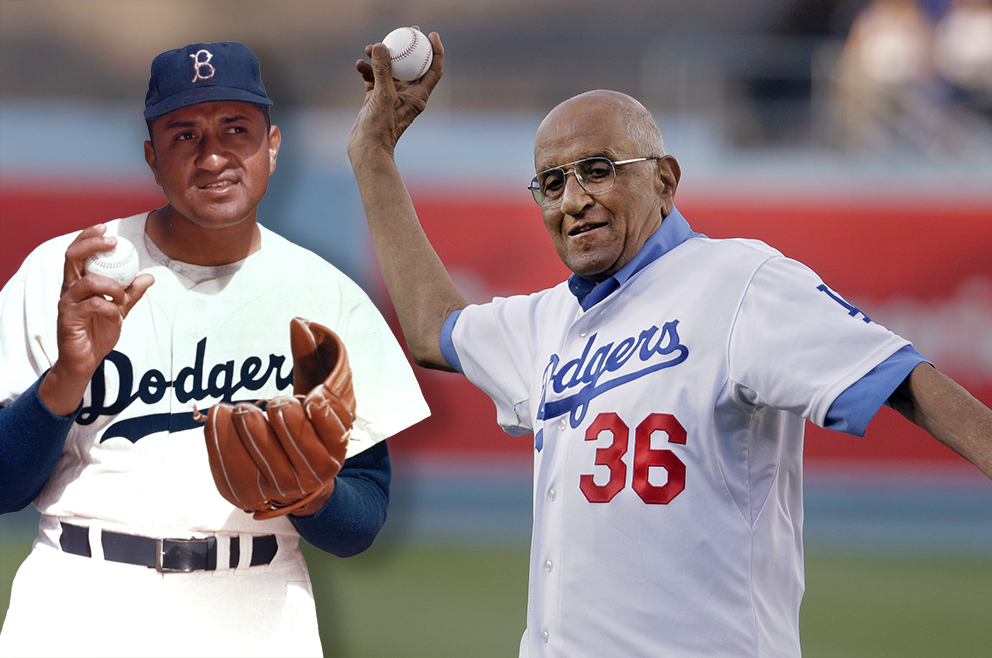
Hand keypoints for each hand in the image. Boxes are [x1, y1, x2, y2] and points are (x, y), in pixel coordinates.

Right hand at [39, 224, 153, 414]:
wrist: (86, 360)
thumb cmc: (98, 331)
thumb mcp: (120, 309)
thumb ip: (132, 293)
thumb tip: (149, 276)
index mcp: (78, 282)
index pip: (77, 252)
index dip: (88, 236)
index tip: (106, 227)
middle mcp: (69, 289)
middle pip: (72, 257)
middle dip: (92, 244)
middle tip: (112, 243)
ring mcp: (67, 303)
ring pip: (87, 281)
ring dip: (112, 285)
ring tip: (123, 296)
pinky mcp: (68, 319)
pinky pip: (93, 305)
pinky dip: (110, 306)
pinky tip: (117, 314)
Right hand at [348, 28, 443, 161]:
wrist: (366, 149)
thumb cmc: (380, 128)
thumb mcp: (382, 96)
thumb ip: (382, 70)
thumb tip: (381, 46)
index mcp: (418, 96)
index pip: (433, 69)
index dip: (435, 51)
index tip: (430, 35)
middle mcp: (408, 95)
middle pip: (412, 65)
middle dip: (408, 47)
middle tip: (404, 31)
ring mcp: (392, 97)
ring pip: (390, 70)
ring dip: (381, 58)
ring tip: (370, 48)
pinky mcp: (377, 99)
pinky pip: (374, 78)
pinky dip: (368, 70)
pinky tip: (359, 64)